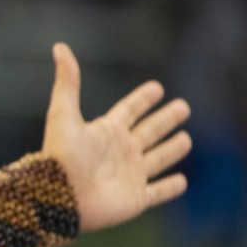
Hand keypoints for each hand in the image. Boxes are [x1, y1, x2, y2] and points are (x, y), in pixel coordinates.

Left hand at [40, 43, 191, 232]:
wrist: (60, 197)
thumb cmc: (61, 156)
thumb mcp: (63, 114)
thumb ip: (68, 82)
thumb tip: (60, 47)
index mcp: (106, 132)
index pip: (129, 111)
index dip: (143, 100)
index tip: (157, 88)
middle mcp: (120, 152)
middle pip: (149, 132)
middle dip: (165, 120)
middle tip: (183, 107)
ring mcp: (130, 175)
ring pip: (157, 159)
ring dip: (172, 150)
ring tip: (186, 140)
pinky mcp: (136, 198)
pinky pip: (158, 192)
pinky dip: (170, 188)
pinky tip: (182, 181)